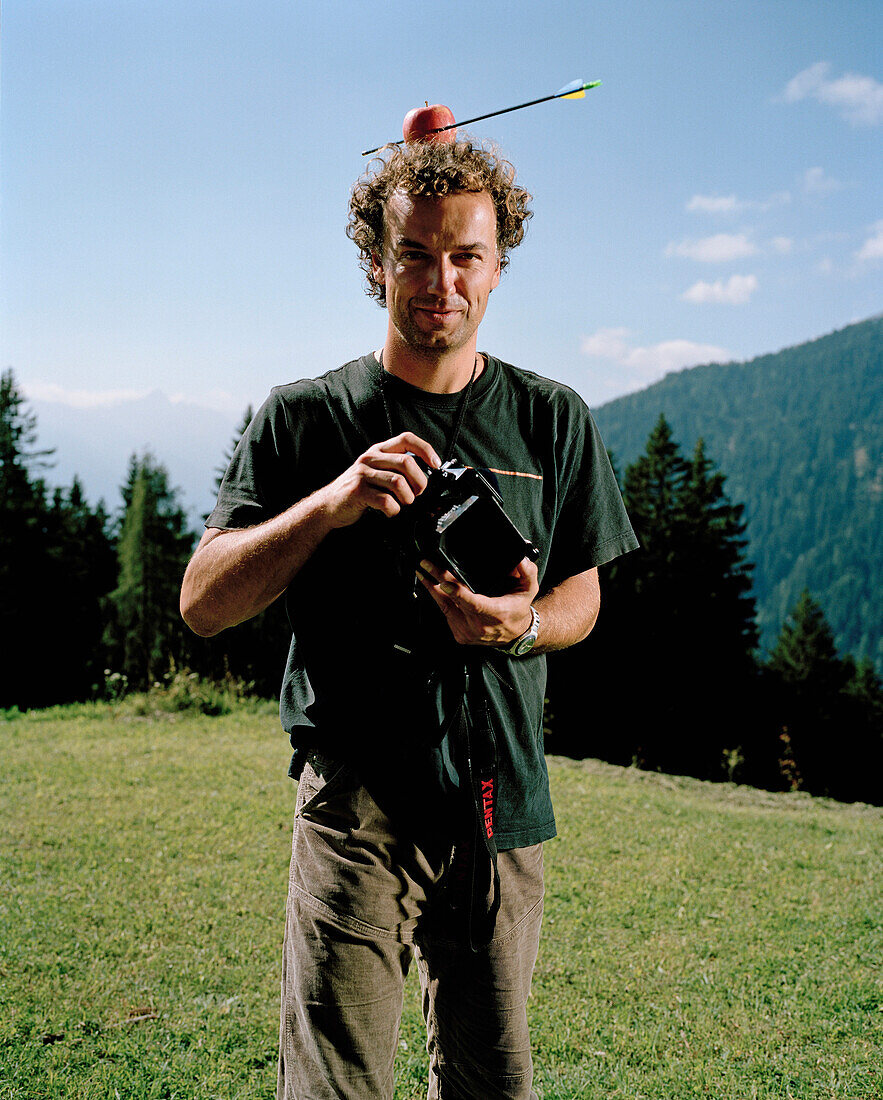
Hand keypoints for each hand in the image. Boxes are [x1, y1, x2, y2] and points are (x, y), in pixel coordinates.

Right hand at [319, 432, 440, 527]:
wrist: (328, 504)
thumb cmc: (357, 490)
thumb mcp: (375, 472)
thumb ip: (395, 470)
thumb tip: (424, 479)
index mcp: (378, 451)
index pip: (406, 439)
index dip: (425, 449)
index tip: (436, 464)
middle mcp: (370, 458)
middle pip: (407, 462)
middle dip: (420, 482)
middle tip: (418, 494)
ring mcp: (362, 474)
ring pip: (398, 482)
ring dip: (407, 498)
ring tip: (403, 504)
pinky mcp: (357, 491)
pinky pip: (385, 500)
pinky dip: (393, 510)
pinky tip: (389, 511)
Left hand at [417, 557, 539, 646]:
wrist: (516, 634)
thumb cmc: (518, 609)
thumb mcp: (529, 588)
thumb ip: (527, 571)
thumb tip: (520, 558)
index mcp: (495, 613)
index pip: (474, 604)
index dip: (457, 593)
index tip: (444, 582)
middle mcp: (480, 625)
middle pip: (453, 602)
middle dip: (438, 580)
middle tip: (427, 565)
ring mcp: (468, 632)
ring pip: (445, 608)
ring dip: (432, 589)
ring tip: (424, 572)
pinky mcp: (460, 635)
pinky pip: (446, 614)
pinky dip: (440, 600)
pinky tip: (434, 587)